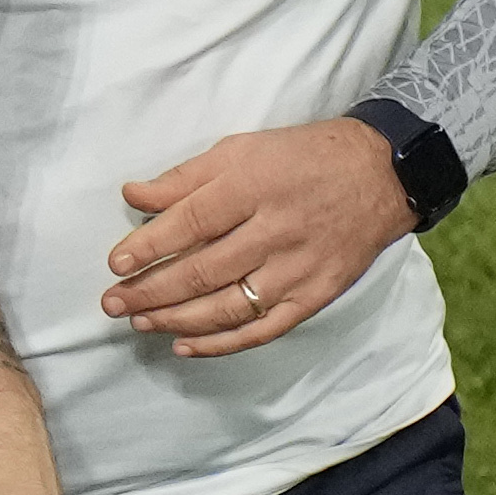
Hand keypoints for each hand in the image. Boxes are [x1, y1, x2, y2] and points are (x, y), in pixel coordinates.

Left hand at [101, 118, 415, 357]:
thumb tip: (133, 195)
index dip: (150, 246)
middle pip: (204, 270)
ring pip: (229, 307)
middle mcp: (276, 231)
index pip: (192, 222)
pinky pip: (262, 330)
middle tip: (113, 303)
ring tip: (140, 322)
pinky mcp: (315, 296)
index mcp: (255, 186)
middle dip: (152, 291)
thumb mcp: (243, 149)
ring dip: (177, 320)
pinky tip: (185, 345)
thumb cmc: (304, 158)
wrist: (382, 176)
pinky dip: (221, 343)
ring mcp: (298, 269)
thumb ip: (186, 176)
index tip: (116, 264)